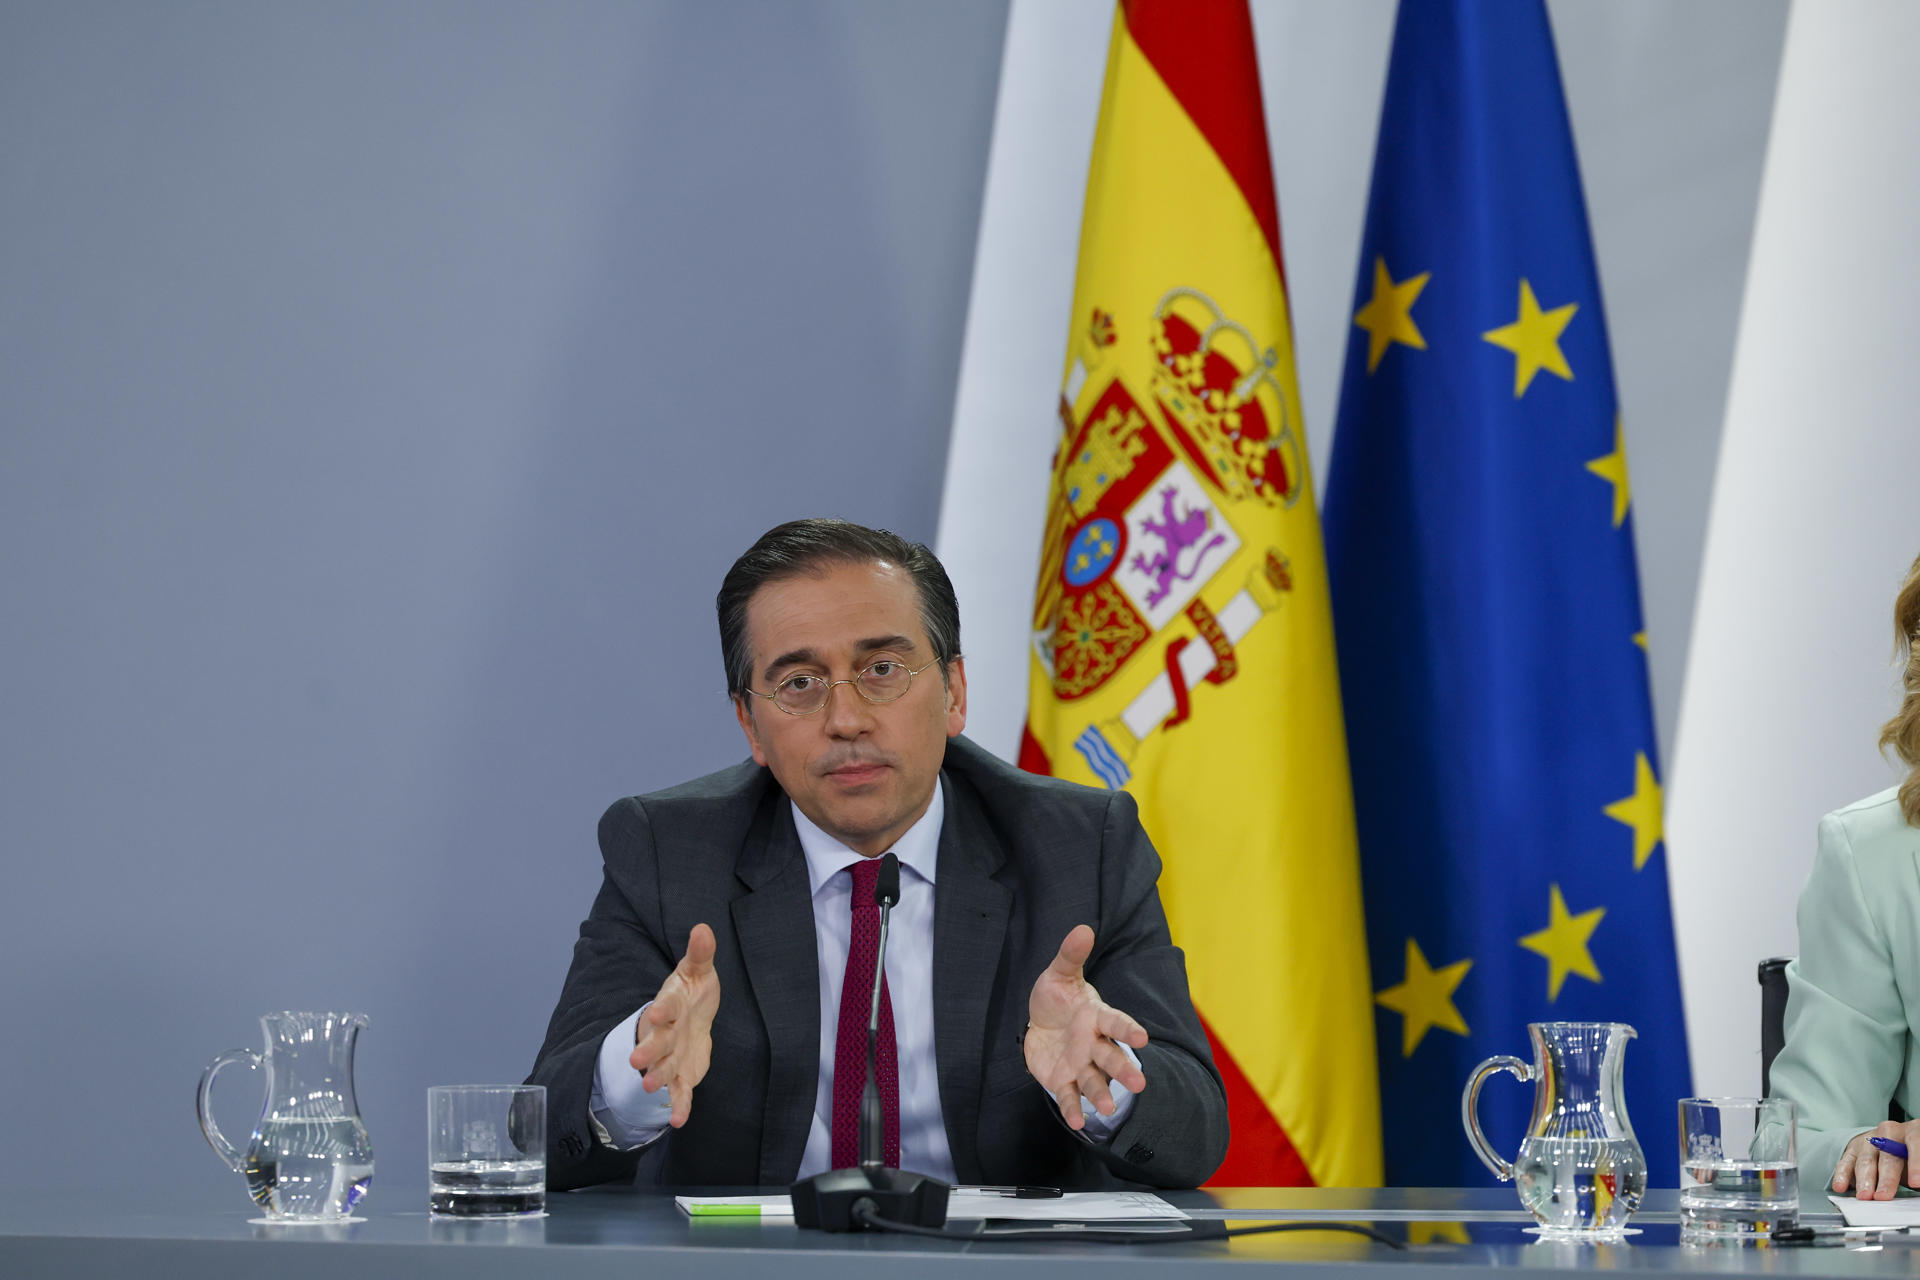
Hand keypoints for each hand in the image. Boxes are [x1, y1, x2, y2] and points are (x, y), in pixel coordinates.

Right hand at [628, 924, 718, 1127]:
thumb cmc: (692, 992)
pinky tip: (678, 1120)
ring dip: (656, 1077)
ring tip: (649, 1087)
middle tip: (636, 1060)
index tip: (656, 1013)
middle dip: (648, 1051)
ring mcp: (672, 1056)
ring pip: (662, 1068)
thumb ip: (700, 953)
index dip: (661, 1010)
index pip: (665, 1007)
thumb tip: (703, 927)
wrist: (691, 1019)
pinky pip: (679, 1092)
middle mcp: (666, 1033)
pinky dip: (678, 1106)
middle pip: (656, 1042)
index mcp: (670, 1006)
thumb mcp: (698, 971)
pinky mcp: (682, 1075)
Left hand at [1023, 924, 1148, 1129]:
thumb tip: (1083, 928)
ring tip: (1106, 1108)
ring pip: (1095, 1081)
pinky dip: (1073, 1109)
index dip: (1128, 1030)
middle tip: (1140, 1084)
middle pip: (1111, 1057)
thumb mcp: (1059, 975)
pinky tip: (1077, 1122)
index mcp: (1096, 1016)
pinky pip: (1070, 1096)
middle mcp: (1093, 1043)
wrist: (1038, 1023)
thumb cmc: (1057, 998)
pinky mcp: (1063, 1081)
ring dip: (1101, 1094)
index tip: (1142, 1038)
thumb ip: (1071, 956)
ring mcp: (1080, 1065)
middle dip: (1124, 1069)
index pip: (1116, 1022)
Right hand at [1835, 1119, 1919, 1198]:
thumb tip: (1919, 1184)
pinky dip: (1842, 1175)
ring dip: (1865, 1180)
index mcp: (1911, 1132)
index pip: (1914, 1142)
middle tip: (1884, 1195)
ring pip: (1866, 1160)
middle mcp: (1889, 1132)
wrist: (1894, 1143)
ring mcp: (1868, 1140)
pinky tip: (1840, 1186)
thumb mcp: (1919, 1163)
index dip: (1915, 1162)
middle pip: (1887, 1154)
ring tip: (1865, 1196)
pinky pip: (1846, 1162)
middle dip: (1886, 1177)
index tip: (1915, 1182)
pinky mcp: (1853, 1149)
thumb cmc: (1912, 1156)